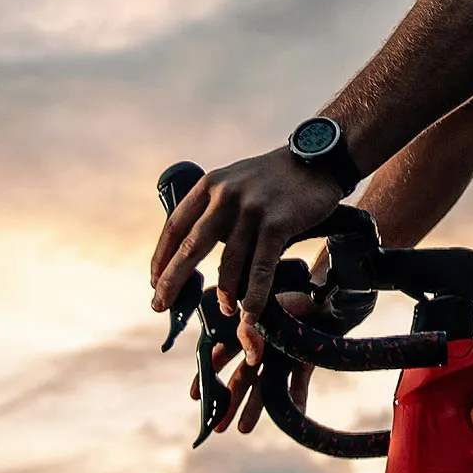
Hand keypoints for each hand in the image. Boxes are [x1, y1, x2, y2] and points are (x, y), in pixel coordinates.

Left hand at [148, 147, 344, 364]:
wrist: (318, 159)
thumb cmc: (275, 177)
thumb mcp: (235, 181)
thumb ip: (216, 209)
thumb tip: (197, 251)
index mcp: (210, 185)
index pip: (175, 226)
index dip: (161, 258)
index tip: (154, 281)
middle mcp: (226, 195)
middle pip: (191, 247)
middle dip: (172, 281)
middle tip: (160, 305)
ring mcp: (251, 210)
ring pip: (228, 262)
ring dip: (224, 293)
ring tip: (225, 310)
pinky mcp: (277, 224)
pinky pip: (260, 268)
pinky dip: (255, 295)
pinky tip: (250, 313)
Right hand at [191, 289, 316, 436]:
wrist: (331, 295)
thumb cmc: (297, 297)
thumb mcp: (269, 308)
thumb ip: (251, 329)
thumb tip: (249, 356)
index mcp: (250, 331)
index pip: (222, 355)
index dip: (208, 376)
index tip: (195, 396)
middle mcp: (264, 348)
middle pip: (242, 378)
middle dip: (229, 402)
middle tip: (217, 426)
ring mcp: (283, 357)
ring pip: (265, 387)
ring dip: (254, 408)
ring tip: (243, 429)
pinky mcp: (304, 362)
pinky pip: (298, 385)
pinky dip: (296, 400)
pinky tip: (293, 414)